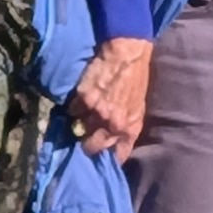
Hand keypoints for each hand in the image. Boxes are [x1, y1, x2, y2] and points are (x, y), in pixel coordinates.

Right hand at [68, 37, 152, 156]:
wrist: (128, 53)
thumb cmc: (137, 78)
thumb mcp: (139, 107)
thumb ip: (128, 126)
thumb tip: (116, 142)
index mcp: (130, 127)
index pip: (117, 155)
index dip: (109, 158)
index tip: (103, 159)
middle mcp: (112, 123)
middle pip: (92, 146)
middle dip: (88, 145)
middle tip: (85, 139)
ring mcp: (96, 111)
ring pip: (80, 128)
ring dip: (80, 123)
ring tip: (85, 115)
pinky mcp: (83, 97)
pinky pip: (72, 110)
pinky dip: (74, 106)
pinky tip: (82, 98)